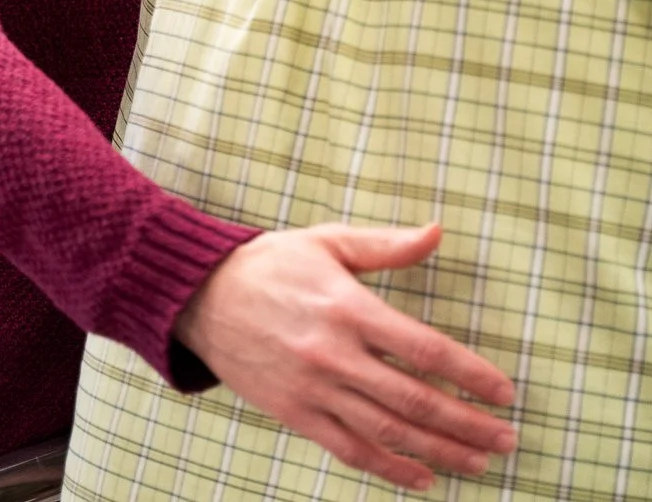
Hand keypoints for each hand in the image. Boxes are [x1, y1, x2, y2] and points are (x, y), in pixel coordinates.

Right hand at [174, 222, 515, 492]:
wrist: (202, 295)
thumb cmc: (271, 263)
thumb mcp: (328, 241)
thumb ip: (386, 245)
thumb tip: (438, 232)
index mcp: (347, 307)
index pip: (423, 349)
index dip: (470, 374)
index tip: (505, 392)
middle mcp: (334, 354)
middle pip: (414, 400)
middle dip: (468, 424)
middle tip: (506, 438)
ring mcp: (313, 389)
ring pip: (388, 433)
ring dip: (440, 452)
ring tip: (481, 462)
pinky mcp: (295, 413)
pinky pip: (350, 450)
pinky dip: (390, 468)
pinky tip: (423, 476)